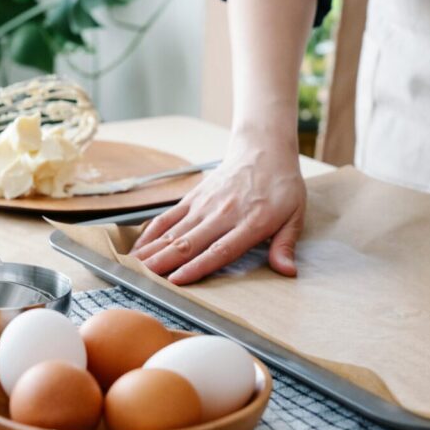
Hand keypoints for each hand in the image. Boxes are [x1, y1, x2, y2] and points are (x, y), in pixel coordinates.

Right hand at [130, 132, 305, 284]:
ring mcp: (205, 205)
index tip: (177, 280)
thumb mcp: (295, 215)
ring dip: (153, 250)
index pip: (219, 250)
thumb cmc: (281, 185)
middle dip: (165, 263)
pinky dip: (152, 232)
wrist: (263, 149)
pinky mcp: (194, 198)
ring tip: (134, 268)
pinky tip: (139, 246)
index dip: (197, 267)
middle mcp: (223, 214)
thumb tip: (288, 271)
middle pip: (190, 243)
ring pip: (175, 232)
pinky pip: (169, 217)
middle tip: (145, 280)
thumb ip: (286, 244)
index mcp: (250, 223)